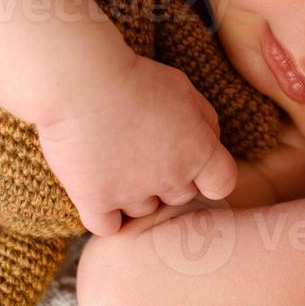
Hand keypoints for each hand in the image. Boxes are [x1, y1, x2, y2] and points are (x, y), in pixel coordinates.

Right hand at [37, 53, 236, 235]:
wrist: (83, 82)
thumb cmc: (135, 79)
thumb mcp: (184, 88)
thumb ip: (204, 119)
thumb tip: (209, 141)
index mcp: (199, 153)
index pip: (221, 183)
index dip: (209, 174)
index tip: (192, 162)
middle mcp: (171, 180)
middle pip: (179, 196)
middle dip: (168, 178)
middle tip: (144, 150)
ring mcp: (132, 195)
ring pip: (143, 210)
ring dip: (134, 194)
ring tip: (115, 162)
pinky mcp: (95, 201)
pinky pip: (108, 227)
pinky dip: (106, 217)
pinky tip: (100, 193)